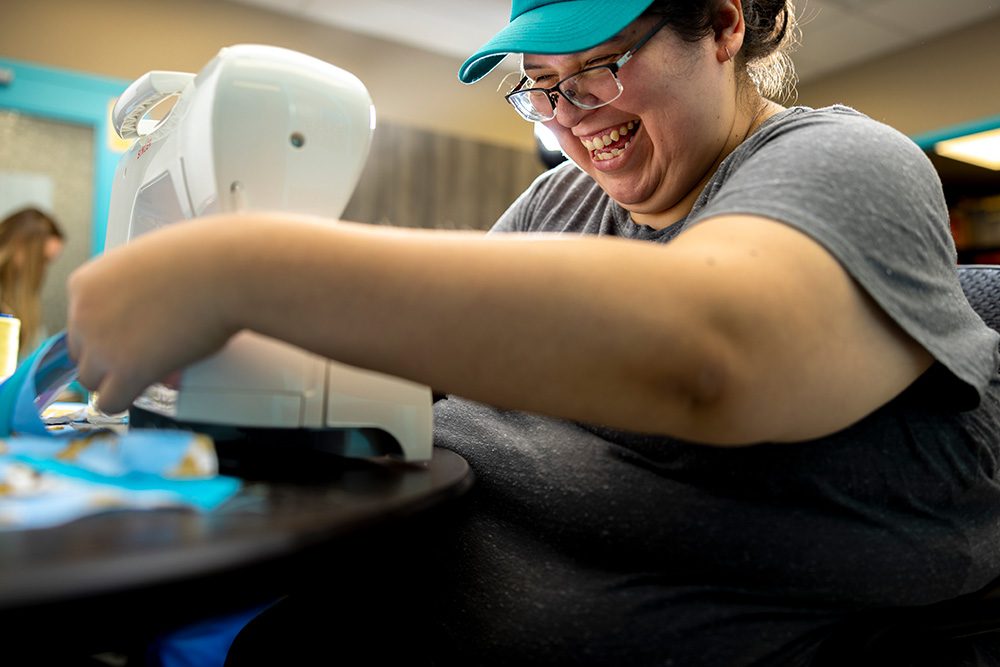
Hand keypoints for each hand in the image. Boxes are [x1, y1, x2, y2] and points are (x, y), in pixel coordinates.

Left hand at [66, 220, 236, 413]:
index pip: (81, 321)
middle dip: (110, 355)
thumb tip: (145, 316)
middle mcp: (84, 314)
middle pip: (82, 351)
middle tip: (144, 352)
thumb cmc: (201, 259)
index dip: (110, 330)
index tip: (132, 333)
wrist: (224, 271)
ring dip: (117, 379)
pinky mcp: (127, 371)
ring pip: (91, 379)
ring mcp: (102, 345)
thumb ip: (135, 289)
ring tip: (148, 371)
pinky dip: (126, 400)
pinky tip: (142, 390)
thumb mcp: (150, 266)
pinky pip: (110, 403)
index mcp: (86, 284)